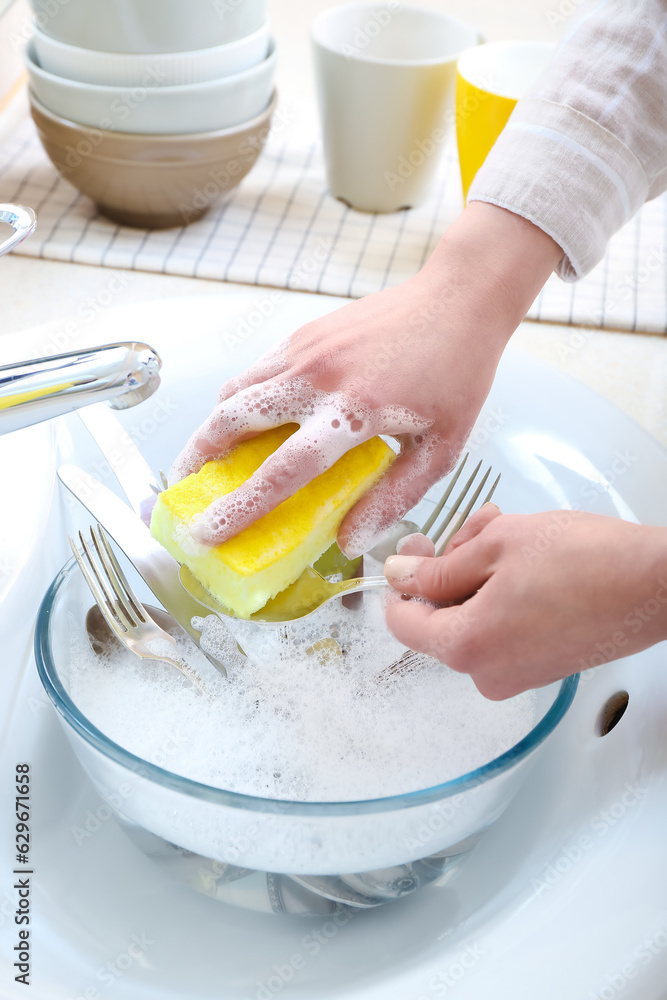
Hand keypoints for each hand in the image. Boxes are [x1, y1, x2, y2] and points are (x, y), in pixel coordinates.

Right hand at [171, 203, 561, 554]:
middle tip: (186, 490)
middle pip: (232, 422)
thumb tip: (350, 541)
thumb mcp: (440, 448)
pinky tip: (247, 420)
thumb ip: (393, 498)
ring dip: (212, 428)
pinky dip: (239, 399)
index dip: (241, 508)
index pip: (282, 471)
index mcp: (352, 413)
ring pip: (234, 392)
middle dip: (198, 459)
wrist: (457, 299)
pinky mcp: (304, 334)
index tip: (209, 534)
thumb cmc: (455, 375)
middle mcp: (317, 379)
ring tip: (206, 459)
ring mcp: (306, 350)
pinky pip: (256, 372)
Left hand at [384, 507, 666, 698]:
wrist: (657, 585)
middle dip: (451, 564)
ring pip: (472, 615)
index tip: (416, 546)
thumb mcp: (497, 545)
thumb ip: (438, 567)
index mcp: (466, 647)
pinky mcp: (543, 666)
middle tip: (477, 525)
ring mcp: (518, 675)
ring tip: (507, 529)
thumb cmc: (586, 561)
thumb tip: (400, 576)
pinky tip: (525, 556)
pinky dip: (503, 591)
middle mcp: (488, 674)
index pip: (401, 622)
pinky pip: (501, 627)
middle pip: (440, 616)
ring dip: (480, 570)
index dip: (402, 579)